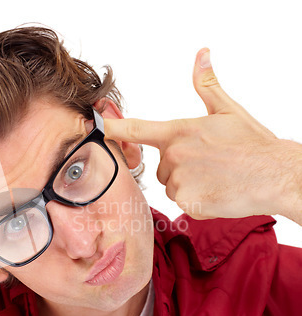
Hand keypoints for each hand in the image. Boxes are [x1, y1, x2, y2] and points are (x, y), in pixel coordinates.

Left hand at [105, 48, 301, 222]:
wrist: (276, 175)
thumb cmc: (253, 144)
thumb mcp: (228, 110)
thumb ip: (207, 85)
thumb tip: (201, 55)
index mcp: (179, 132)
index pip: (136, 129)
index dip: (113, 127)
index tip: (97, 126)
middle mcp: (174, 156)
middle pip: (161, 166)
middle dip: (178, 167)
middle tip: (207, 164)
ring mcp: (179, 180)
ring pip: (171, 185)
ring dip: (187, 184)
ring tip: (214, 178)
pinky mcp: (187, 202)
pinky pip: (182, 201)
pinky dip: (196, 200)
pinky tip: (215, 192)